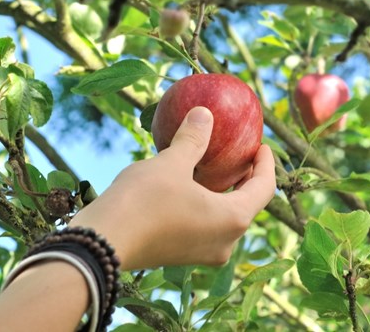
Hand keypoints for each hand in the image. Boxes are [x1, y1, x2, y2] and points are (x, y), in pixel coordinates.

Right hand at [70, 106, 275, 269]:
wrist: (104, 242)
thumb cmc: (143, 201)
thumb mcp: (170, 163)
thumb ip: (193, 139)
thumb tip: (205, 113)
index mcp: (232, 219)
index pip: (263, 189)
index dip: (266, 165)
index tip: (261, 146)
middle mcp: (224, 242)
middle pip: (246, 206)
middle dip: (244, 180)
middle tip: (239, 156)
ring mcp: (202, 253)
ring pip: (224, 219)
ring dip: (222, 194)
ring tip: (213, 170)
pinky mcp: (181, 256)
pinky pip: (204, 227)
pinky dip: (204, 206)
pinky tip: (187, 189)